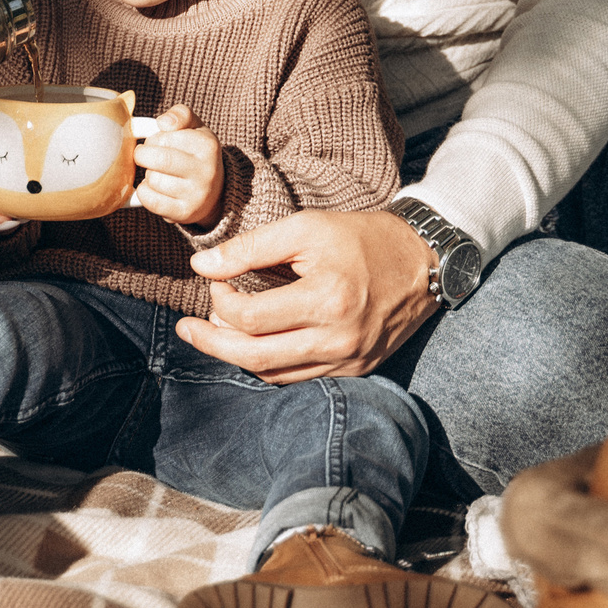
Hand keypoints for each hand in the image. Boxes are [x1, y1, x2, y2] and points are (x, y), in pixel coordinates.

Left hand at [127, 104, 222, 226]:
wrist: (215, 191)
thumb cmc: (196, 153)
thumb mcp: (195, 128)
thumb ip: (180, 115)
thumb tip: (163, 123)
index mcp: (207, 145)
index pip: (163, 137)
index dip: (152, 138)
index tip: (156, 142)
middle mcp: (206, 171)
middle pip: (158, 159)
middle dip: (143, 155)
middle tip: (146, 156)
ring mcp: (196, 194)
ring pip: (152, 180)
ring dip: (147, 175)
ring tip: (158, 173)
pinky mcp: (184, 213)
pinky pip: (150, 201)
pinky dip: (144, 192)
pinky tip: (154, 188)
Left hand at [173, 207, 438, 381]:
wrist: (422, 262)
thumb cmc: (361, 238)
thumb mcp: (305, 228)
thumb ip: (250, 248)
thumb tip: (201, 266)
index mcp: (327, 299)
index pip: (251, 318)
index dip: (220, 301)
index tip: (213, 281)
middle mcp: (339, 339)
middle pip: (255, 357)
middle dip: (212, 343)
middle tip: (185, 328)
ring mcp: (349, 360)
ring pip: (273, 374)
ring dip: (236, 356)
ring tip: (215, 332)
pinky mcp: (356, 370)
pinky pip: (297, 378)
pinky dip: (266, 365)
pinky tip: (250, 345)